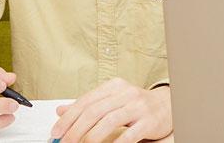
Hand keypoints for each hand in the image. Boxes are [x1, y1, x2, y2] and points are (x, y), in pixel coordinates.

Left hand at [51, 78, 172, 142]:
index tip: (56, 132)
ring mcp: (138, 106)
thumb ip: (88, 105)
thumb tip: (60, 111)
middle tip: (65, 142)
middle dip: (75, 130)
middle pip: (94, 111)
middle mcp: (126, 93)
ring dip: (90, 137)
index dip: (68, 118)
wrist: (168, 105)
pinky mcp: (149, 121)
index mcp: (114, 86)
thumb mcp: (112, 99)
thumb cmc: (137, 104)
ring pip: (109, 121)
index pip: (86, 101)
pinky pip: (129, 134)